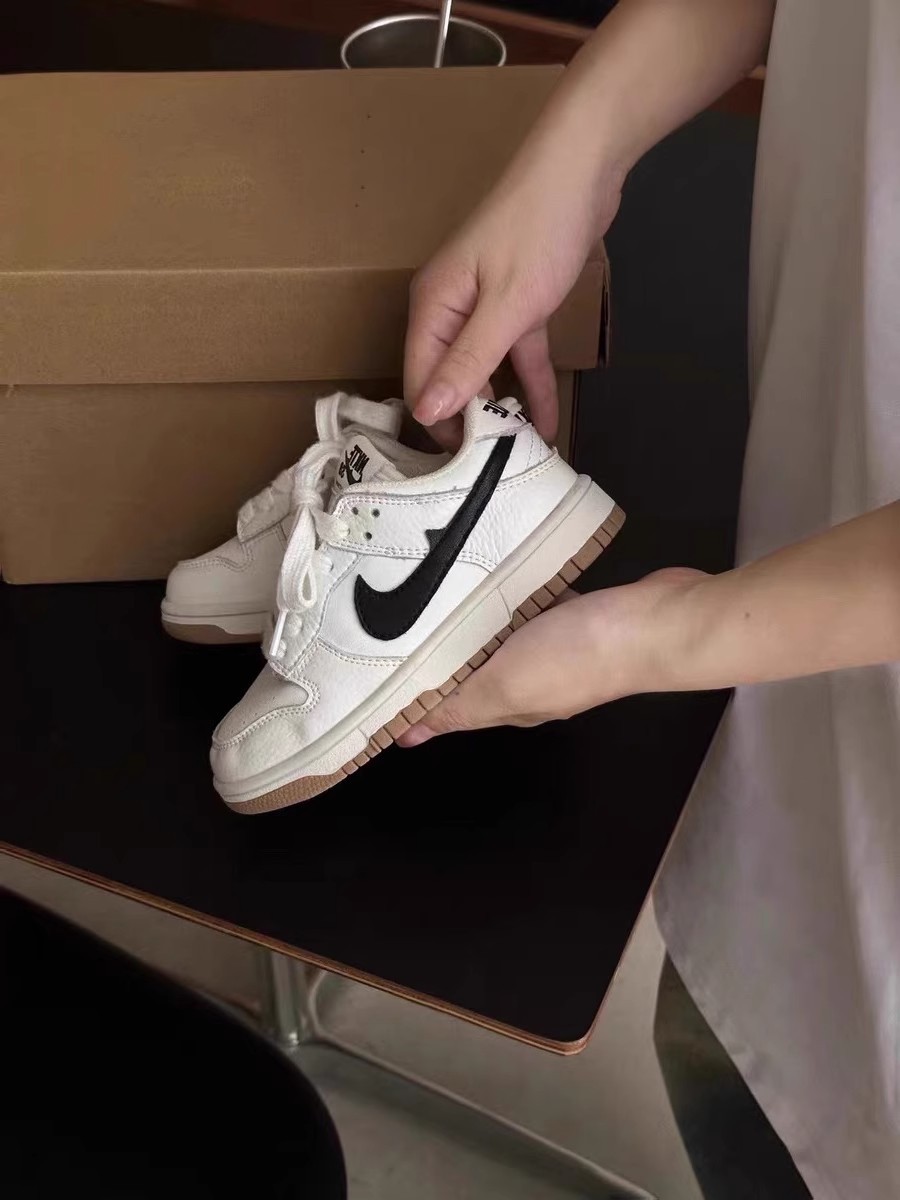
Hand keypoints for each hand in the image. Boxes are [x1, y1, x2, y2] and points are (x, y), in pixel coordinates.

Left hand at [398, 569, 706, 744]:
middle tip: (398, 621)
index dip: (420, 699)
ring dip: (477, 621)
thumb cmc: (575, 657)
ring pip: (505, 638)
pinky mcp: (581, 615)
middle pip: (478, 672)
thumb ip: (459, 705)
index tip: (379, 679)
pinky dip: (514, 595)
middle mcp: (534, 682)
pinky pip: (535, 606)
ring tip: (437, 591)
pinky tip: (496, 571)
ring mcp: (561, 649)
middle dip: (443, 655)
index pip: (455, 707)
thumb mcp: (504, 684)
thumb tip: (408, 738)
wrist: (654, 623)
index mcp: (511, 706)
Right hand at [404, 145, 622, 446]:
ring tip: (517, 458)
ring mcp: (483, 307)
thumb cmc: (538, 230)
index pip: (421, 380)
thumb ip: (467, 361)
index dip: (438, 423)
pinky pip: (517, 356)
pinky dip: (529, 386)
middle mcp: (449, 309)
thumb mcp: (505, 307)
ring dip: (500, 409)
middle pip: (448, 379)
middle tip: (491, 471)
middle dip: (466, 422)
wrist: (583, 168)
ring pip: (483, 371)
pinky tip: (544, 423)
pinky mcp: (517, 304)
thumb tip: (426, 413)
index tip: (461, 467)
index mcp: (433, 307)